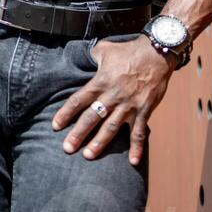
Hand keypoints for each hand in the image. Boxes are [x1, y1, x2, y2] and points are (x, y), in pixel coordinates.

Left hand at [52, 34, 175, 165]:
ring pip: (111, 127)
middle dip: (78, 134)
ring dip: (99, 143)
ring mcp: (128, 105)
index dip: (65, 113)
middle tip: (67, 148)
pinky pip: (139, 132)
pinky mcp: (143, 110)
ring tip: (88, 155)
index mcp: (100, 81)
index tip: (55, 126)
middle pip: (91, 117)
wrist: (156, 53)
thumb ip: (92, 56)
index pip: (78, 100)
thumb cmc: (128, 50)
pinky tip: (133, 162)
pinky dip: (137, 148)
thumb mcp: (105, 49)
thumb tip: (82, 57)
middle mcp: (112, 96)